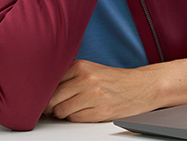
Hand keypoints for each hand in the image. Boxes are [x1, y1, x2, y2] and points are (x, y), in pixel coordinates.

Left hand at [44, 54, 186, 122]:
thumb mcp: (90, 70)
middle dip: (52, 106)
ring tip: (78, 107)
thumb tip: (44, 93)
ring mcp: (93, 95)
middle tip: (59, 106)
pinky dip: (78, 119)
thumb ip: (69, 77)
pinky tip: (88, 111)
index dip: (45, 93)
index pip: (48, 83)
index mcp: (80, 66)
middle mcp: (85, 78)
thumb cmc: (115, 80)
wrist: (142, 86)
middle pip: (52, 99)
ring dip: (65, 114)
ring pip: (62, 112)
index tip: (44, 98)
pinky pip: (76, 120)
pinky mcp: (100, 111)